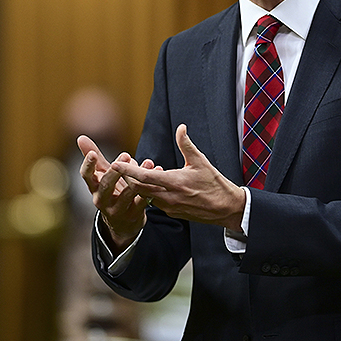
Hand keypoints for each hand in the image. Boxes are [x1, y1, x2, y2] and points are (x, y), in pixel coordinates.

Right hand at [77, 135, 152, 250]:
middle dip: (115, 171)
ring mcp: (117, 210)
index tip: (93, 154)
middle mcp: (102, 200)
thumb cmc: (112, 193)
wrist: (122, 224)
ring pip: (128, 193)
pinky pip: (143, 201)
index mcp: (94, 188)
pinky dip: (151, 187)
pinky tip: (159, 173)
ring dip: (139, 177)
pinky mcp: (133, 215)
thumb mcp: (103, 176)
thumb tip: (81, 137)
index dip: (88, 165)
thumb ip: (96, 158)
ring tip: (148, 163)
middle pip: (106, 185)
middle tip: (125, 156)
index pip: (86, 176)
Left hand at [111, 124, 245, 231]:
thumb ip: (186, 144)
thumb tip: (181, 127)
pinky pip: (154, 202)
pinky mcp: (172, 213)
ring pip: (145, 196)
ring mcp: (169, 207)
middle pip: (138, 188)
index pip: (143, 176)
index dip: (127, 170)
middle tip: (125, 165)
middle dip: (128, 177)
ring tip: (139, 171)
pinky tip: (153, 183)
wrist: (226, 208)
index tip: (115, 163)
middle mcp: (168, 197)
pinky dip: (149, 192)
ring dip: (139, 184)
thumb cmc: (215, 183)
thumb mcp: (201, 161)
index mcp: (174, 182)